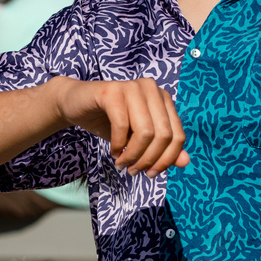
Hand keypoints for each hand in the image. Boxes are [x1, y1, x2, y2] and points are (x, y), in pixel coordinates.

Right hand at [54, 77, 189, 177]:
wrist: (74, 104)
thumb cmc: (109, 121)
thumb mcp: (138, 139)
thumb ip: (163, 149)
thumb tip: (186, 163)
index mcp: (163, 98)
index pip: (178, 135)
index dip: (167, 160)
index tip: (150, 173)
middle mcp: (152, 88)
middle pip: (163, 135)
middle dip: (148, 160)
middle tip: (133, 171)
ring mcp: (132, 87)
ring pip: (145, 132)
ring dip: (133, 155)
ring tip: (122, 164)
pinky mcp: (112, 91)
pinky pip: (122, 125)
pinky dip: (118, 144)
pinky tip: (113, 151)